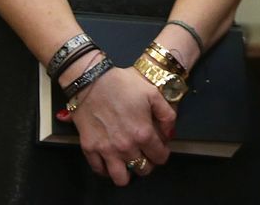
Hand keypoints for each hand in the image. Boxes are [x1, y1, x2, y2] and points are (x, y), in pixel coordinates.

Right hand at [72, 65, 177, 184]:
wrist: (91, 81)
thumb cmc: (122, 85)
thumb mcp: (153, 93)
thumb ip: (167, 115)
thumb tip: (170, 134)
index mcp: (143, 134)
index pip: (160, 157)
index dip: (163, 153)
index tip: (160, 147)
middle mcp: (126, 147)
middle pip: (143, 169)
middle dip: (148, 163)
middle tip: (145, 153)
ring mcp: (106, 150)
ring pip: (121, 178)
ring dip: (128, 173)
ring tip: (128, 161)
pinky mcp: (89, 149)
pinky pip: (100, 170)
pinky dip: (107, 169)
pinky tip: (111, 160)